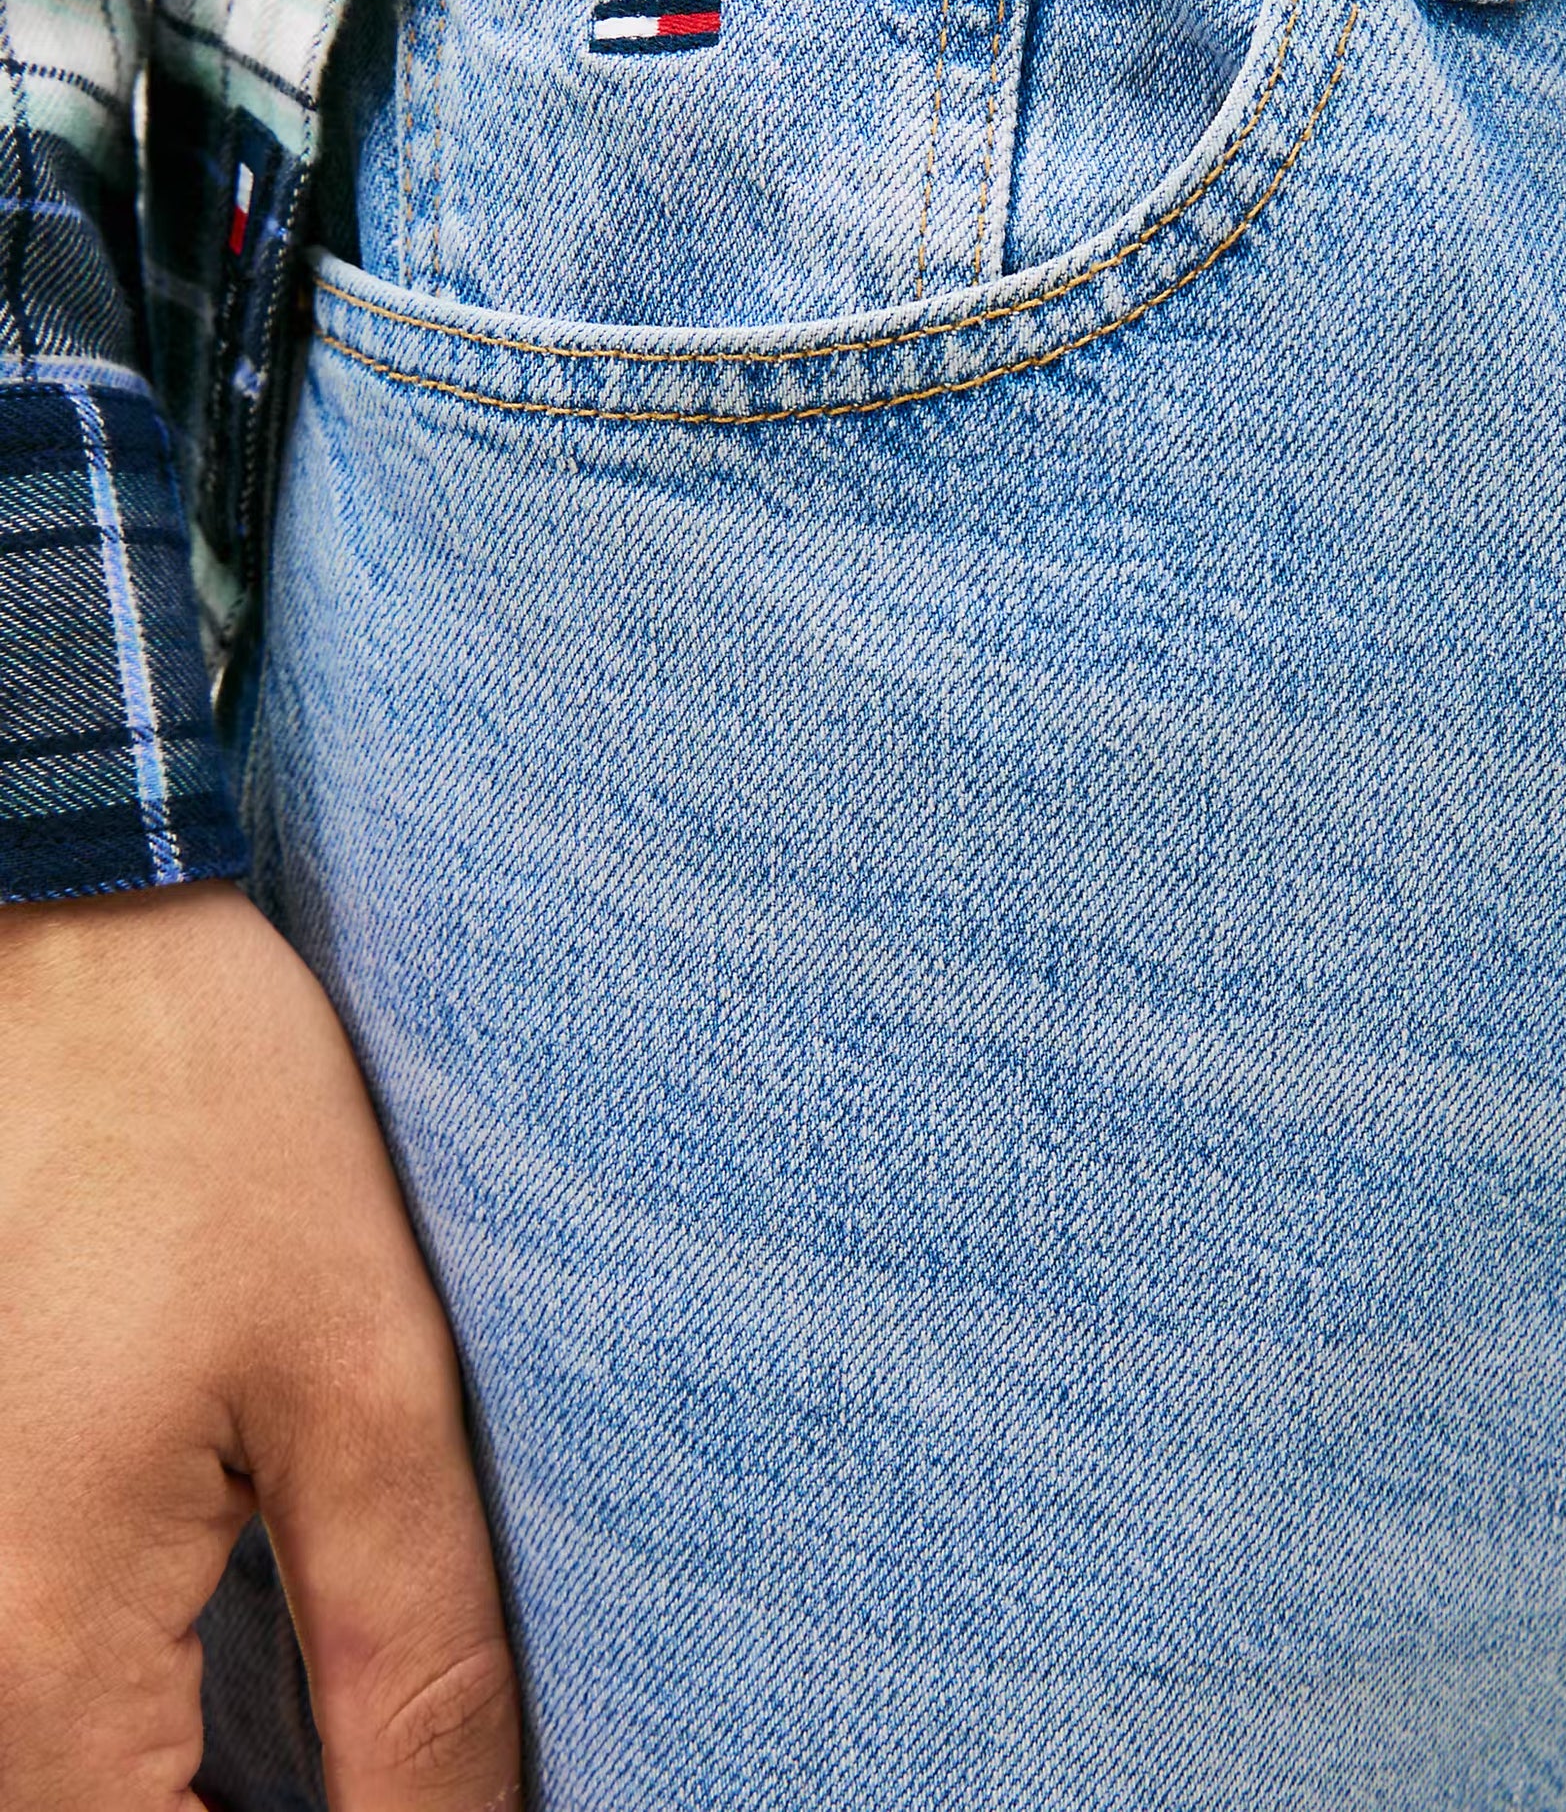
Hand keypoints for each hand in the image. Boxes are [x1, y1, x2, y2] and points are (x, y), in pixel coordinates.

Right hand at [0, 880, 519, 1810]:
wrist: (57, 940)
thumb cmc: (204, 1126)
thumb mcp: (363, 1379)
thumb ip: (412, 1650)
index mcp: (40, 1656)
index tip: (426, 1809)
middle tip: (401, 1767)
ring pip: (57, 1769)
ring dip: (184, 1771)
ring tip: (326, 1736)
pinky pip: (29, 1687)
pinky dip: (131, 1721)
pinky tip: (238, 1692)